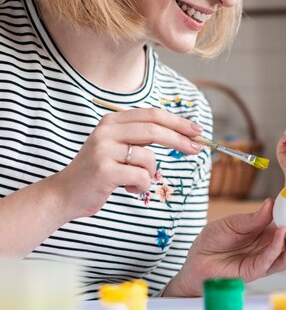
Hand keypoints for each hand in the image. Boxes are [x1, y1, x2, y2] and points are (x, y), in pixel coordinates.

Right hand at [53, 107, 203, 218]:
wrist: (65, 194)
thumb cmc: (99, 172)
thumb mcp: (118, 147)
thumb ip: (141, 138)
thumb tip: (182, 134)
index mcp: (112, 122)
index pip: (153, 115)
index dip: (178, 122)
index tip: (197, 130)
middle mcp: (107, 131)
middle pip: (155, 130)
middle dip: (180, 139)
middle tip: (197, 149)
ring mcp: (104, 150)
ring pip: (149, 158)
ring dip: (150, 173)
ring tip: (134, 180)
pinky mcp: (104, 171)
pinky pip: (141, 177)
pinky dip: (141, 186)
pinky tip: (127, 188)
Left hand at [165, 199, 285, 296]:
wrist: (195, 259)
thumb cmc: (213, 239)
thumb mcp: (232, 222)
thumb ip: (253, 218)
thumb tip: (271, 202)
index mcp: (269, 231)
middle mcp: (271, 246)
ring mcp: (265, 259)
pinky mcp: (255, 270)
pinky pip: (271, 260)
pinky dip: (278, 247)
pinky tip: (280, 234)